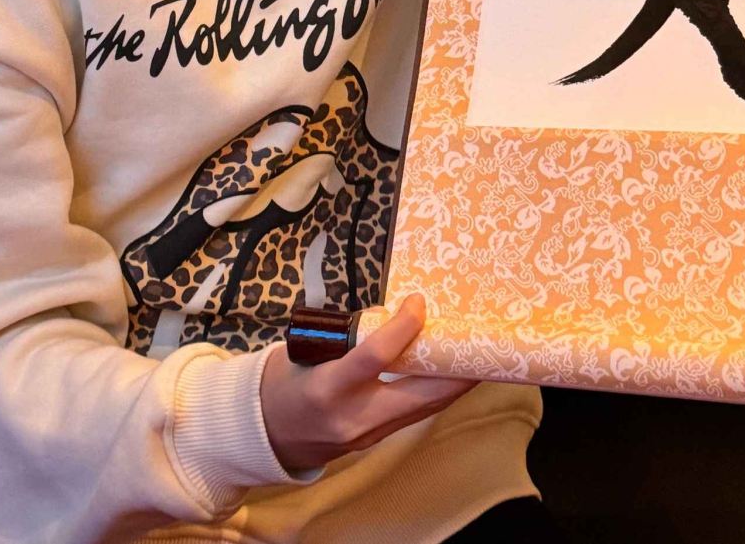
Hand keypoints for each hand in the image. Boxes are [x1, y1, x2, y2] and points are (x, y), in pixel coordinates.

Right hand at [260, 294, 477, 471]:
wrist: (264, 435)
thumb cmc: (283, 383)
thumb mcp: (307, 352)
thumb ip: (349, 337)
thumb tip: (393, 317)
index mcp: (328, 388)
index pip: (376, 356)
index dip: (404, 327)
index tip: (418, 303)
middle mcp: (354, 417)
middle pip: (422, 395)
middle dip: (457, 371)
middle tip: (480, 344)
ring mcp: (368, 436)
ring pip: (425, 409)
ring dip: (454, 384)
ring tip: (476, 358)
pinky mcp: (376, 442)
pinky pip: (414, 415)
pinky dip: (435, 393)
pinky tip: (448, 376)